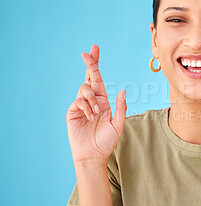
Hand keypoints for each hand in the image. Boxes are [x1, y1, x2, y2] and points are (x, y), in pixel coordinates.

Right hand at [66, 44, 126, 165]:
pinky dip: (86, 107)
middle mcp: (91, 100)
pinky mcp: (73, 112)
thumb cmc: (107, 141)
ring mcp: (81, 105)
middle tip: (86, 53)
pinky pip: (78, 101)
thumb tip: (123, 91)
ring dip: (91, 98)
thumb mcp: (118, 124)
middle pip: (89, 77)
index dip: (95, 64)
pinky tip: (90, 116)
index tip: (94, 50)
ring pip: (84, 89)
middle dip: (89, 64)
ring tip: (96, 113)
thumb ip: (120, 107)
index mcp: (103, 100)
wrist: (93, 155)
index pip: (99, 79)